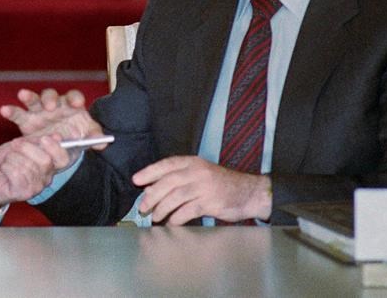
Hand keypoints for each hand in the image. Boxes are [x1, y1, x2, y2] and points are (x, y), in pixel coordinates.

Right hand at [0, 88, 105, 166]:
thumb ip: (94, 138)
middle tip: (50, 107)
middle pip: (51, 95)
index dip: (75, 99)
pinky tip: (4, 110)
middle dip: (50, 99)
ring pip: (33, 100)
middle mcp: (54, 105)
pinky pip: (18, 114)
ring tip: (23, 95)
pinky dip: (11, 111)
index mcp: (71, 106)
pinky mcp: (26, 120)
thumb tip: (103, 143)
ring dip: (29, 97)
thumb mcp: (86, 138)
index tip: (77, 104)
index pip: (74, 96)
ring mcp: (39, 111)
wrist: (60, 147)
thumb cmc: (75, 137)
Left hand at [0, 135, 70, 207]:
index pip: (63, 159)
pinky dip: (6, 167)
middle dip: (26, 148)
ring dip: (12, 158)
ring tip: (7, 162)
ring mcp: (36, 187)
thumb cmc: (5, 162)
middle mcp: (45, 178)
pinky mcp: (24, 193)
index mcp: (48, 166)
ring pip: (27, 165)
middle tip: (15, 145)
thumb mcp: (21, 145)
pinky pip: (17, 173)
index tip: (44, 139)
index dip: (56, 148)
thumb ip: (37, 142)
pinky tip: (4, 170)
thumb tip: (56, 136)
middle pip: (45, 160)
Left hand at [132, 156, 271, 224]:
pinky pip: (188, 210)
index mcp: (193, 162)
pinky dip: (177, 218)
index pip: (166, 164)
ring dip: (162, 208)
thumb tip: (152, 188)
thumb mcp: (201, 173)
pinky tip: (171, 223)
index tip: (136, 180)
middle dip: (152, 195)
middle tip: (143, 206)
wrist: (249, 192)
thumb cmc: (221, 184)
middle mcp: (198, 172)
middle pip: (168, 182)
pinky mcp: (210, 202)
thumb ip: (179, 177)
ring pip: (175, 197)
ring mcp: (204, 187)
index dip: (149, 172)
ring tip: (154, 217)